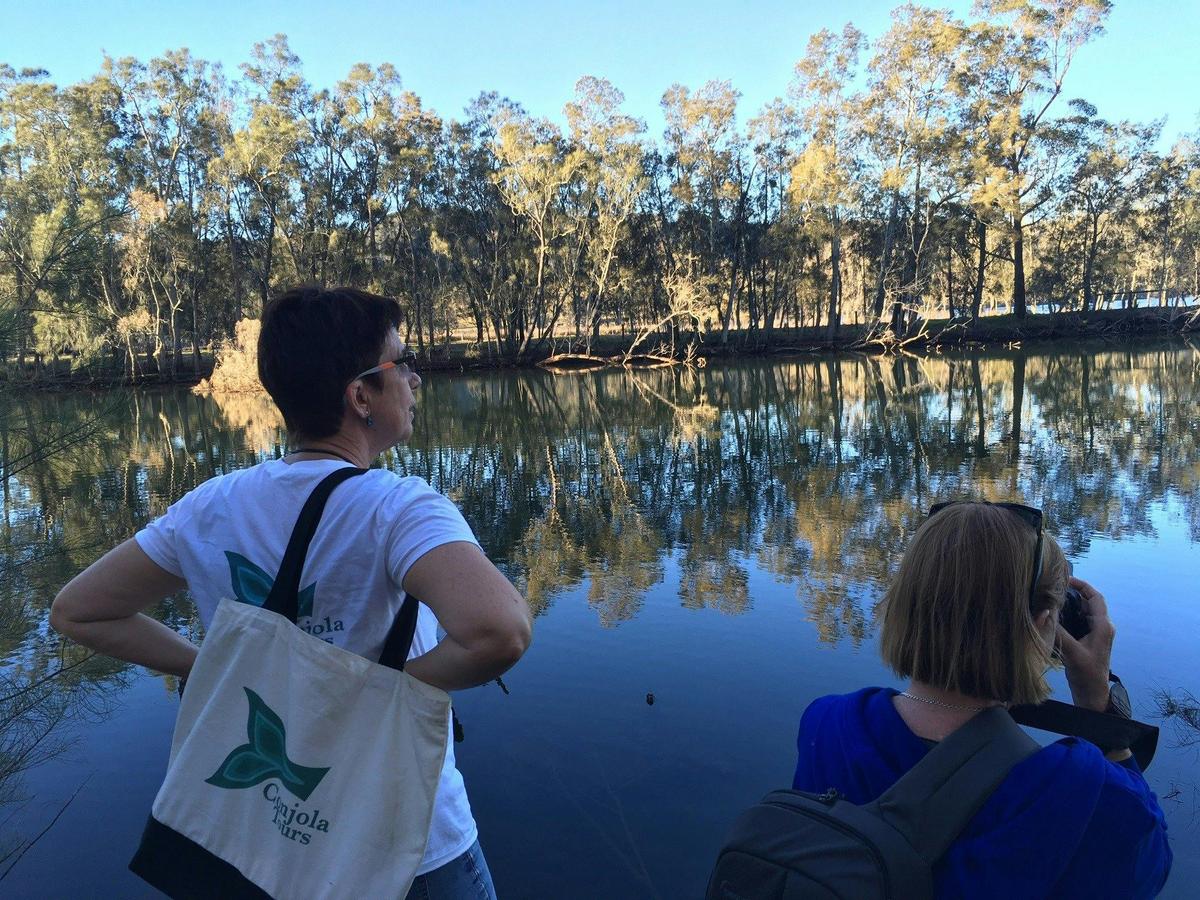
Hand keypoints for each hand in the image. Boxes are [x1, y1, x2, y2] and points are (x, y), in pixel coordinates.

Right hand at [1055, 576, 1114, 712]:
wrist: (1092, 694)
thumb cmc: (1087, 674)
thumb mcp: (1072, 652)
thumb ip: (1059, 631)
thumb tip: (1044, 612)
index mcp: (1103, 626)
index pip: (1095, 597)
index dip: (1082, 585)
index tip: (1065, 578)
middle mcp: (1102, 626)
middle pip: (1089, 601)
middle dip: (1073, 592)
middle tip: (1053, 587)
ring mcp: (1095, 633)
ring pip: (1083, 610)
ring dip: (1069, 603)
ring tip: (1051, 598)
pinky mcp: (1088, 639)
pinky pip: (1079, 620)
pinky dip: (1067, 614)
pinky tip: (1054, 615)